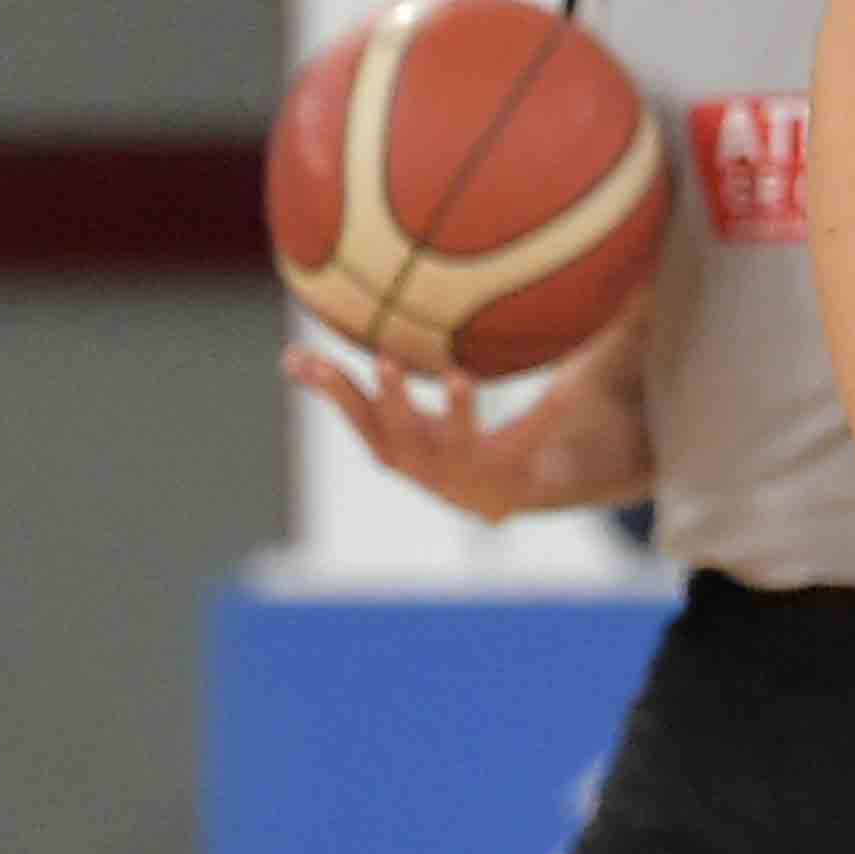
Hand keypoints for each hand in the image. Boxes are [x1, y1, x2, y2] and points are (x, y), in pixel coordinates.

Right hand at [283, 343, 548, 519]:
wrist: (495, 496)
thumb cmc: (429, 446)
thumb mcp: (385, 424)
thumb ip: (339, 392)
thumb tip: (287, 356)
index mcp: (392, 447)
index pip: (356, 416)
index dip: (335, 391)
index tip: (309, 360)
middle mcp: (425, 462)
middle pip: (402, 432)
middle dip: (393, 399)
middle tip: (385, 360)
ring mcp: (469, 468)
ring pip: (461, 440)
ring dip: (457, 412)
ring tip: (460, 378)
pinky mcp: (514, 466)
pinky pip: (533, 432)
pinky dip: (549, 409)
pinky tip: (567, 382)